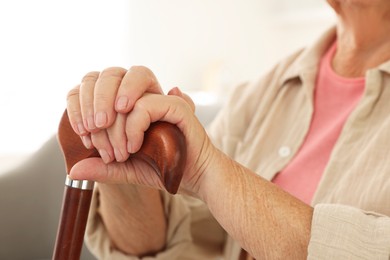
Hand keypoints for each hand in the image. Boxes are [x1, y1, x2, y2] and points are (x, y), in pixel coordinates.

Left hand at [66, 66, 214, 195]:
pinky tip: (135, 147)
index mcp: (128, 104)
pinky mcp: (176, 106)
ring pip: (126, 91)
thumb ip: (102, 168)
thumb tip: (73, 170)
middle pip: (108, 79)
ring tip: (118, 148)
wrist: (193, 178)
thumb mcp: (125, 170)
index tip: (87, 142)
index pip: (96, 86)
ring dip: (114, 121)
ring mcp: (160, 97)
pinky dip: (134, 128)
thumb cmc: (162, 170)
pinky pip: (145, 107)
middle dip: (96, 113)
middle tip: (100, 145)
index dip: (82, 108)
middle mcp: (143, 95)